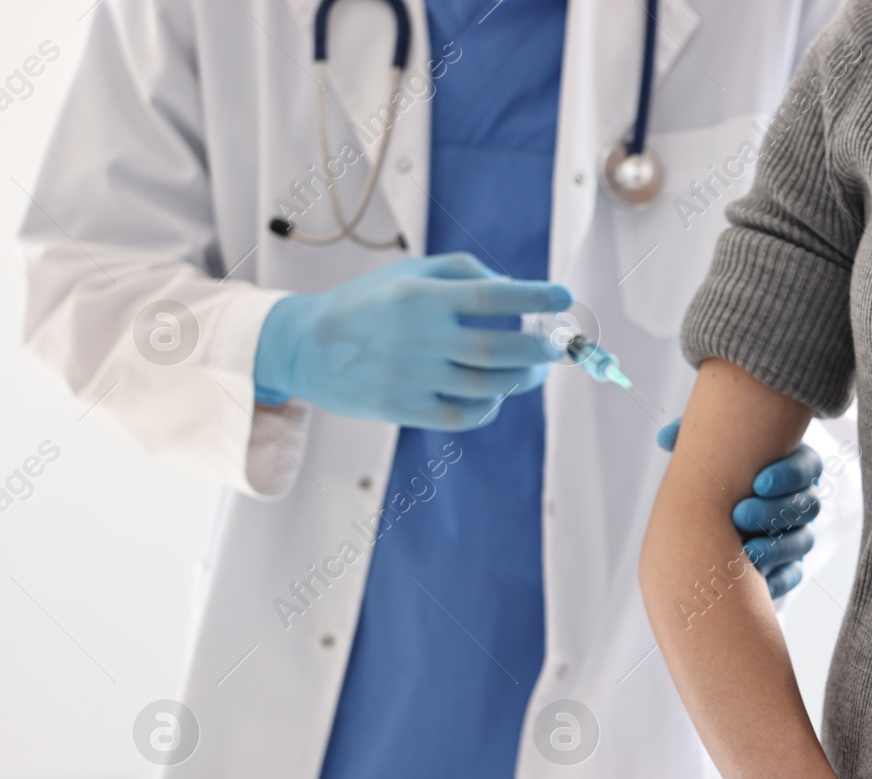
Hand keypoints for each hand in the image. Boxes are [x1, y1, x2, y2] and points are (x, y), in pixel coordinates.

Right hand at [254, 253, 570, 429]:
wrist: (307, 347)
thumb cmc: (370, 303)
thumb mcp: (409, 271)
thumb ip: (464, 271)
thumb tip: (516, 288)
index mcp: (420, 297)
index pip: (491, 296)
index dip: (535, 296)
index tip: (565, 296)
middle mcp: (420, 337)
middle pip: (499, 348)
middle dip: (540, 348)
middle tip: (557, 345)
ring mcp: (413, 377)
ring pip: (489, 386)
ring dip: (523, 379)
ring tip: (535, 370)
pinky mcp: (407, 409)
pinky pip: (466, 414)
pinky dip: (491, 406)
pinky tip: (497, 393)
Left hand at [659, 418, 821, 595]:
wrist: (712, 515)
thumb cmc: (713, 475)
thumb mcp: (703, 453)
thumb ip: (688, 439)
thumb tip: (666, 439)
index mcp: (789, 466)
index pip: (807, 466)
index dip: (789, 475)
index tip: (758, 482)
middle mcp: (799, 500)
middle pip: (806, 505)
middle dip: (774, 511)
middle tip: (739, 515)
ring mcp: (796, 533)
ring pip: (802, 541)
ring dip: (776, 546)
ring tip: (746, 549)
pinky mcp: (788, 564)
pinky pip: (793, 574)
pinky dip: (778, 578)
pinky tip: (758, 580)